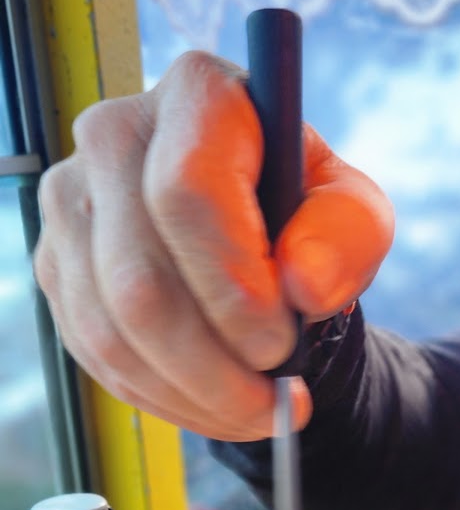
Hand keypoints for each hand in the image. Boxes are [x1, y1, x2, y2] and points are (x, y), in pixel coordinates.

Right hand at [34, 52, 393, 439]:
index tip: (279, 344)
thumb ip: (348, 236)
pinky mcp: (57, 264)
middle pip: (140, 278)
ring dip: (190, 393)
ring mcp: (71, 202)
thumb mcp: (353, 213)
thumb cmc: (302, 213)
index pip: (186, 193)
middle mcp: (112, 136)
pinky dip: (161, 397)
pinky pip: (95, 353)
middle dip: (214, 365)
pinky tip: (211, 405)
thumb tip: (304, 285)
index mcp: (195, 95)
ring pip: (110, 328)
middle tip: (274, 403)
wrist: (249, 231)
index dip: (231, 286)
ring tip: (254, 414)